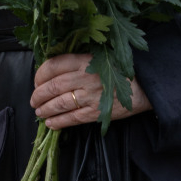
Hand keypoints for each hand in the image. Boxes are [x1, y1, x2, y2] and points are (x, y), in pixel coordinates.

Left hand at [29, 53, 152, 129]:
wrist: (146, 85)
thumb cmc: (121, 69)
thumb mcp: (99, 57)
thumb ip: (78, 62)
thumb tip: (53, 71)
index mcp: (85, 59)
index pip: (53, 65)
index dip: (39, 75)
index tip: (36, 81)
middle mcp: (85, 76)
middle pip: (53, 86)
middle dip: (38, 95)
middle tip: (34, 100)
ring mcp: (91, 95)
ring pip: (60, 103)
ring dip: (45, 109)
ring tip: (39, 112)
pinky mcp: (97, 112)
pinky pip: (72, 118)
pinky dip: (58, 122)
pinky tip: (51, 123)